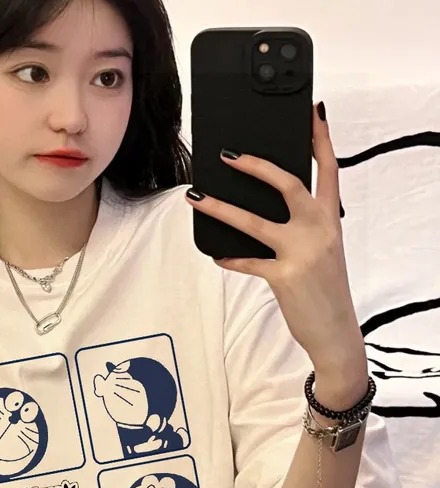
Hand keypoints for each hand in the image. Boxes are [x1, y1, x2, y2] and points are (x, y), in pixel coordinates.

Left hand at [185, 102, 366, 380]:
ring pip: (255, 221)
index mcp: (331, 220)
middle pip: (289, 184)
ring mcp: (303, 252)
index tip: (312, 112)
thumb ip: (303, 225)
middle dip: (257, 166)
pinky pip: (248, 261)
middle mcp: (320, 229)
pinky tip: (216, 255)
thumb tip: (266, 207)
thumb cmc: (324, 287)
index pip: (329, 170)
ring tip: (196, 197)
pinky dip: (229, 258)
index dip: (321, 139)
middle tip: (227, 155)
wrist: (336, 330)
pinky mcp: (285, 276)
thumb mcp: (323, 249)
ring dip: (221, 208)